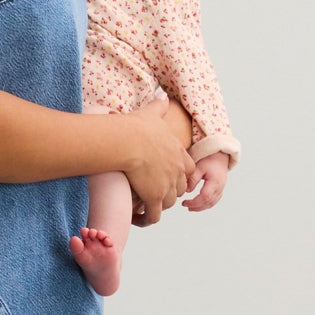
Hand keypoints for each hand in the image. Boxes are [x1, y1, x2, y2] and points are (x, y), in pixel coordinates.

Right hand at [122, 95, 198, 225]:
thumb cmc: (137, 126)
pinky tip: (137, 218)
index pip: (186, 168)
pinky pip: (154, 215)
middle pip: (179, 188)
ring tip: (144, 207)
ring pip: (168, 203)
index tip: (165, 176)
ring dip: (158, 206)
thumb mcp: (152, 113)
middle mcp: (177, 170)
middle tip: (153, 193)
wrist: (128, 141)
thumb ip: (159, 106)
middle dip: (168, 191)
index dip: (177, 173)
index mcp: (178, 153)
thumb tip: (163, 95)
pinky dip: (147, 219)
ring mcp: (167, 185)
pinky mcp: (154, 197)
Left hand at [181, 149, 229, 210]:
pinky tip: (198, 205)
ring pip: (212, 203)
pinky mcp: (220, 190)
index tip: (184, 202)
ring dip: (201, 207)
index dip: (194, 202)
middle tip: (185, 205)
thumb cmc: (209, 159)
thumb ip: (193, 179)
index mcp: (215, 181)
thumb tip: (187, 191)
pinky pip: (214, 201)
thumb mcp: (199, 167)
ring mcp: (221, 189)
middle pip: (208, 202)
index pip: (204, 197)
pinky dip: (206, 204)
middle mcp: (220, 187)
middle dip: (196, 206)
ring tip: (190, 208)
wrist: (220, 156)